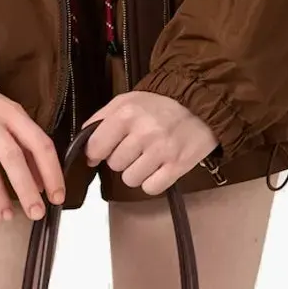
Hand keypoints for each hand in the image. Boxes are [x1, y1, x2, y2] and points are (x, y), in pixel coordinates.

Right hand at [0, 88, 66, 221]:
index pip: (39, 143)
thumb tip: (42, 182)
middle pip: (13, 157)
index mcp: (12, 113)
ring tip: (6, 215)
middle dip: (26, 189)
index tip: (56, 196)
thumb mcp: (8, 116)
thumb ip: (25, 145)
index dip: (51, 172)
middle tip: (36, 213)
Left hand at [82, 92, 216, 194]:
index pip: (96, 146)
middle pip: (114, 164)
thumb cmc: (162, 103)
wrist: (202, 103)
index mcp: (127, 114)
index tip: (100, 153)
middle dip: (122, 159)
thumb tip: (84, 142)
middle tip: (136, 148)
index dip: (96, 153)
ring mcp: (162, 150)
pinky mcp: (178, 166)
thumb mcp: (128, 100)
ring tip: (149, 157)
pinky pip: (151, 188)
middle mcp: (144, 132)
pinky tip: (159, 168)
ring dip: (137, 172)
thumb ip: (102, 118)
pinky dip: (153, 181)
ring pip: (130, 179)